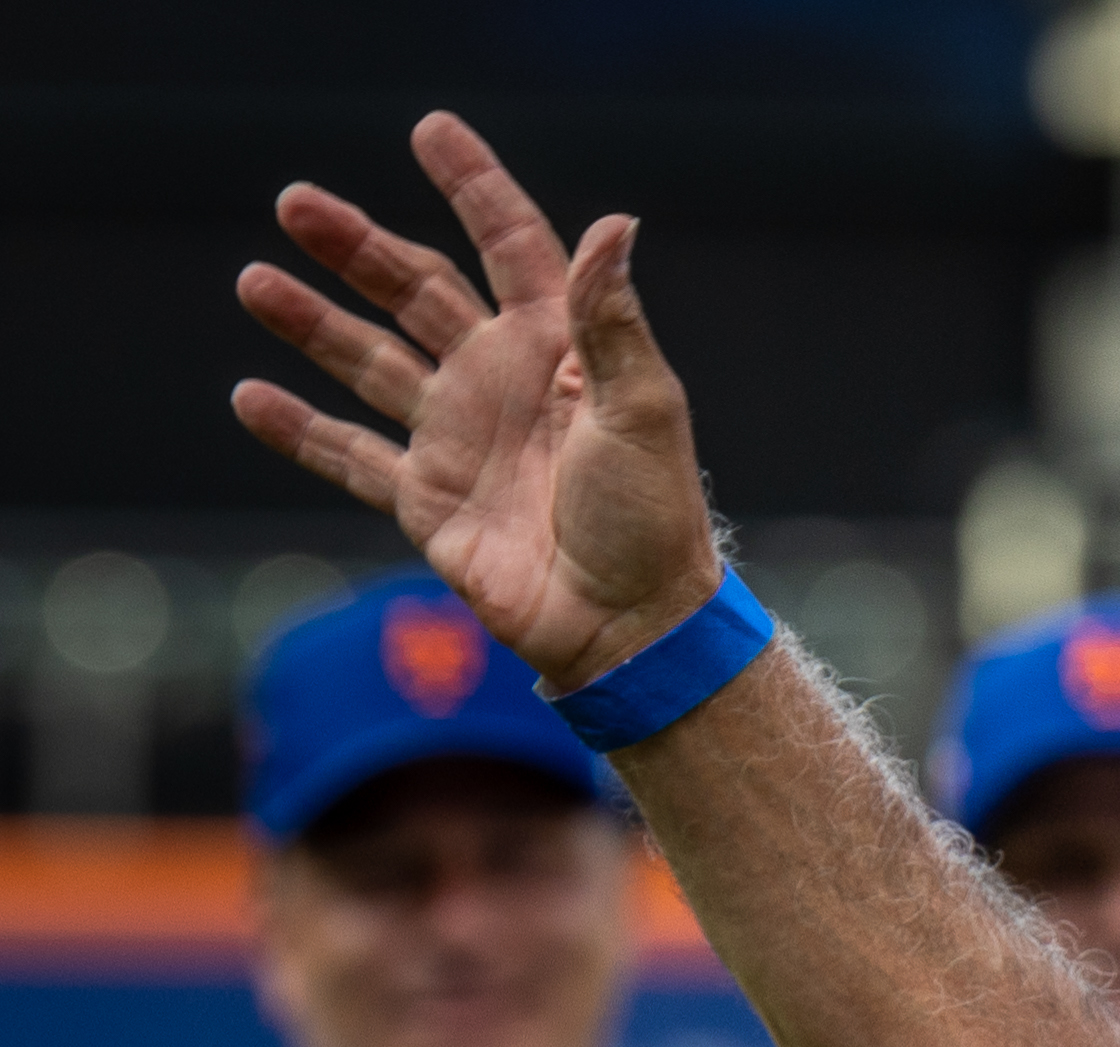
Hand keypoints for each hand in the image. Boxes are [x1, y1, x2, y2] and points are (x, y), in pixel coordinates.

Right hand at [230, 113, 722, 688]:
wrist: (629, 625)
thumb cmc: (651, 520)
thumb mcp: (641, 411)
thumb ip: (612, 321)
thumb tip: (615, 224)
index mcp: (559, 351)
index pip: (511, 248)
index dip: (474, 190)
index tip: (431, 132)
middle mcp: (501, 383)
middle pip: (416, 293)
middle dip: (358, 247)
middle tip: (296, 204)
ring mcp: (458, 439)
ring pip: (370, 362)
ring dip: (313, 322)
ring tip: (255, 280)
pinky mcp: (426, 501)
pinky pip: (350, 456)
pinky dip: (300, 430)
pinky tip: (251, 396)